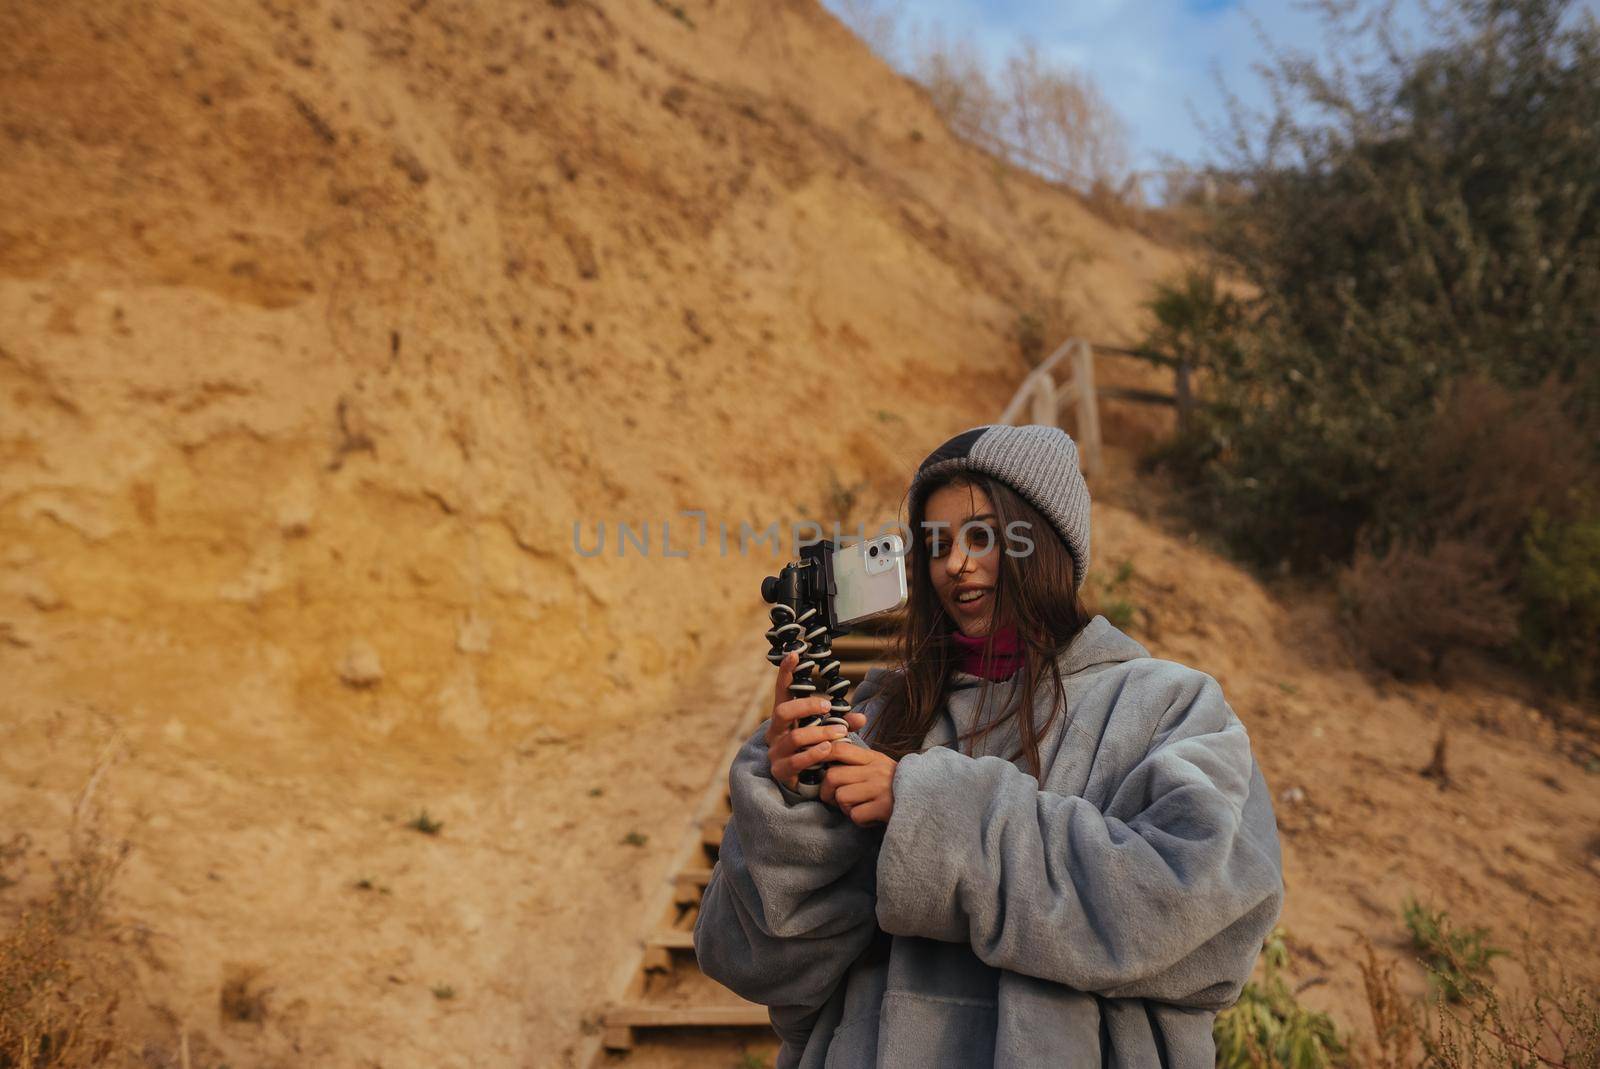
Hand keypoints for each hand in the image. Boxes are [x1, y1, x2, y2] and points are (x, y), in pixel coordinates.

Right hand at [765, 650, 867, 792]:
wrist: (803, 785)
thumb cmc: (815, 751)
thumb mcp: (828, 734)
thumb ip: (843, 725)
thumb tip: (863, 717)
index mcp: (784, 718)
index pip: (782, 691)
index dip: (786, 672)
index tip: (794, 653)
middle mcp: (775, 732)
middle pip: (782, 711)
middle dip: (806, 707)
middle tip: (828, 706)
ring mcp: (776, 752)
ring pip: (794, 737)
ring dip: (819, 733)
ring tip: (839, 733)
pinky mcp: (781, 771)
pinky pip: (797, 761)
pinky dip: (814, 754)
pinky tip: (829, 749)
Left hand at [821, 744, 896, 825]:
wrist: (928, 800)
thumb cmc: (897, 785)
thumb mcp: (880, 765)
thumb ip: (858, 760)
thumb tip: (828, 755)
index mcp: (873, 757)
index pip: (839, 749)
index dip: (822, 756)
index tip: (818, 767)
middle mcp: (875, 770)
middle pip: (833, 776)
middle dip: (827, 792)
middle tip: (833, 799)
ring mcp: (880, 789)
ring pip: (841, 797)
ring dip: (844, 808)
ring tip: (856, 808)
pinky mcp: (884, 808)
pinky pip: (855, 815)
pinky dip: (858, 820)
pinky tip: (869, 817)